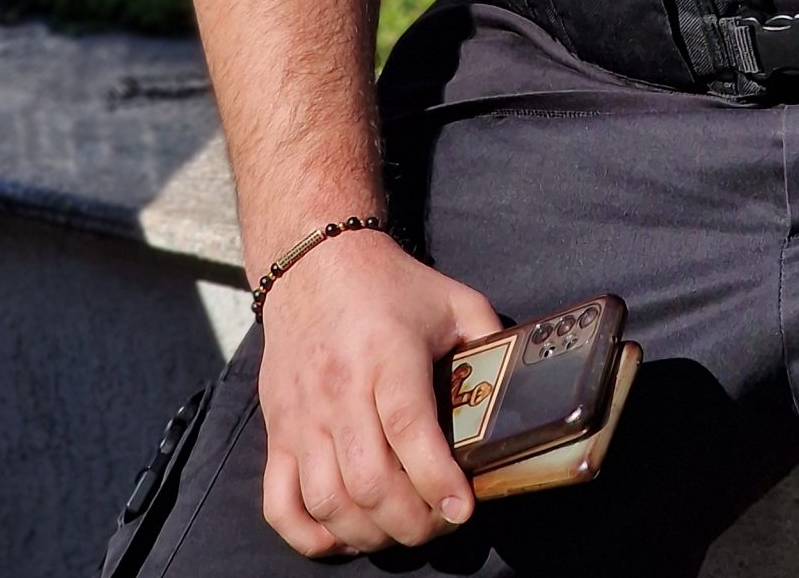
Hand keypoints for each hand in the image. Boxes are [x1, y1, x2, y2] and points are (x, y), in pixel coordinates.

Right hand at [256, 230, 503, 557]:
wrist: (315, 265)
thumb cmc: (390, 286)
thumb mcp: (452, 300)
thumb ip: (489, 338)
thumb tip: (521, 384)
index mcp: (388, 355)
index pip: (408, 429)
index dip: (436, 478)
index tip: (462, 508)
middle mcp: (339, 391)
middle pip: (370, 481)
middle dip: (411, 521)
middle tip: (439, 522)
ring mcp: (301, 417)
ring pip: (328, 501)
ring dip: (368, 533)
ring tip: (400, 528)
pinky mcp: (277, 432)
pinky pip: (280, 504)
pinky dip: (309, 534)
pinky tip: (344, 533)